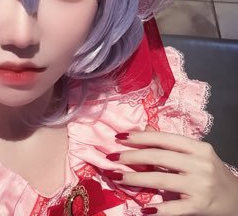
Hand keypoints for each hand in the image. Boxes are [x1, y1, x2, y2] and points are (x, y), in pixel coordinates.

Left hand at [105, 131, 237, 215]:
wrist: (237, 199)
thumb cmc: (210, 171)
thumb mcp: (195, 153)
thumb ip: (170, 143)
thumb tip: (144, 130)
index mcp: (197, 147)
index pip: (163, 139)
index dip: (139, 137)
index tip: (119, 137)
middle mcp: (200, 164)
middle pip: (159, 157)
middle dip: (131, 156)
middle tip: (112, 158)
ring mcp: (200, 185)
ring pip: (161, 179)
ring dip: (135, 179)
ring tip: (117, 177)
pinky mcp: (199, 207)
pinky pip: (174, 208)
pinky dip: (158, 209)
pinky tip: (142, 208)